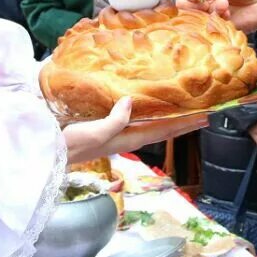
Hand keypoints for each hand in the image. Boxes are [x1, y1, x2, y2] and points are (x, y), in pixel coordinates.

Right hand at [61, 97, 208, 161]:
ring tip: (186, 113)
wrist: (51, 153)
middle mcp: (129, 138)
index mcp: (129, 139)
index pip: (164, 130)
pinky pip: (139, 124)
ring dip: (171, 122)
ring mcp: (120, 136)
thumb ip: (114, 120)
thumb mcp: (94, 132)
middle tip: (205, 116)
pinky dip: (153, 118)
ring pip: (153, 128)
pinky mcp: (110, 132)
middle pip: (163, 131)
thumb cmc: (72, 144)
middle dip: (184, 124)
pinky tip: (151, 112)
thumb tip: (130, 102)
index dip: (185, 124)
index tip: (205, 117)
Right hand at [177, 0, 256, 32]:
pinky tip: (229, 15)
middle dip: (195, 5)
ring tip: (225, 6)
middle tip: (207, 3)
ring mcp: (211, 12)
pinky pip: (209, 28)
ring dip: (208, 12)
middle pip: (185, 4)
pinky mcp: (219, 26)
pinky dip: (217, 22)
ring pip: (196, 18)